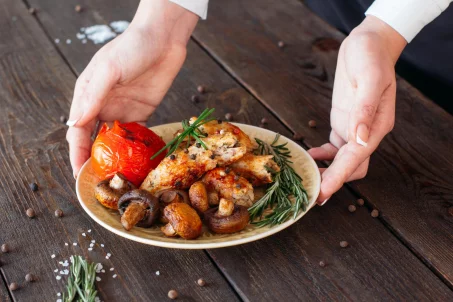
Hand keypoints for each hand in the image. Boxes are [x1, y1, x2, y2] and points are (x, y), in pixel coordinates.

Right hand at [66, 0, 198, 177]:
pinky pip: (136, 134)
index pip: (78, 130)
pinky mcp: (144, 111)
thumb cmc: (132, 47)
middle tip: (100, 183)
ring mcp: (123, 109)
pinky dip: (135, 148)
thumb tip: (75, 123)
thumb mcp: (109, 69)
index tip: (79, 174)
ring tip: (119, 177)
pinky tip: (138, 161)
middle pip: (94, 139)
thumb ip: (93, 96)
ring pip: (115, 140)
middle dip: (94, 160)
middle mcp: (103, 105)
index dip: (77, 153)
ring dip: (115, 158)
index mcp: (88, 95)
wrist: (164, 39)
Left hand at [308, 16, 406, 204]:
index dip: (339, 177)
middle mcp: (367, 132)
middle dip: (332, 181)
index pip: (357, 159)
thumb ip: (365, 110)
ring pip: (342, 161)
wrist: (369, 43)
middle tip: (310, 195)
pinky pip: (334, 147)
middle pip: (351, 167)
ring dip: (326, 171)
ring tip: (305, 179)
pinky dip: (322, 155)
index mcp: (377, 126)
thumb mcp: (370, 79)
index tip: (323, 193)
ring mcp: (355, 128)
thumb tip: (359, 140)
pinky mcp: (344, 121)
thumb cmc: (372, 57)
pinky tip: (308, 157)